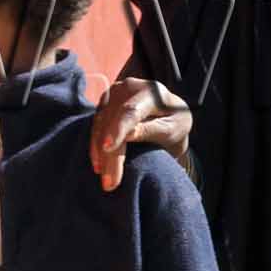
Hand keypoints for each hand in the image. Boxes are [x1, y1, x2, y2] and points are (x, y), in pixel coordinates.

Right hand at [91, 77, 192, 191]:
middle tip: (110, 183)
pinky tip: (98, 166)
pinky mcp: (104, 104)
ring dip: (100, 154)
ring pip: (101, 124)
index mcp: (152, 92)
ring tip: (106, 181)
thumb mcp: (172, 129)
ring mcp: (113, 94)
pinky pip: (95, 126)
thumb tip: (128, 135)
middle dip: (110, 154)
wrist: (167, 117)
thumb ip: (153, 130)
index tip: (108, 148)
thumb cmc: (175, 124)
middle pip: (113, 121)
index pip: (131, 111)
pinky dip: (96, 147)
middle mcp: (129, 87)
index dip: (118, 129)